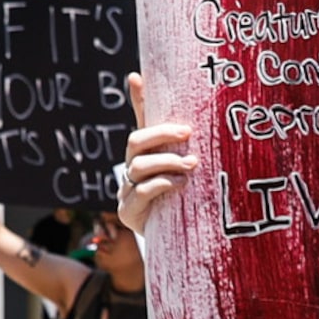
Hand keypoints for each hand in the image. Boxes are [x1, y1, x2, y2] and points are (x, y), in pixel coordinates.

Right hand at [119, 76, 194, 232]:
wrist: (175, 241)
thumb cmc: (182, 203)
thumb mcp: (190, 175)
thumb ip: (189, 152)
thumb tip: (191, 115)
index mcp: (146, 156)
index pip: (140, 123)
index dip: (136, 100)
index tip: (137, 77)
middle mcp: (132, 169)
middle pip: (135, 142)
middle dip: (160, 135)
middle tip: (188, 134)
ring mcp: (127, 190)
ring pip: (138, 167)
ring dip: (166, 162)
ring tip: (191, 165)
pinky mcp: (129, 212)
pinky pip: (140, 193)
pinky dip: (161, 185)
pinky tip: (180, 184)